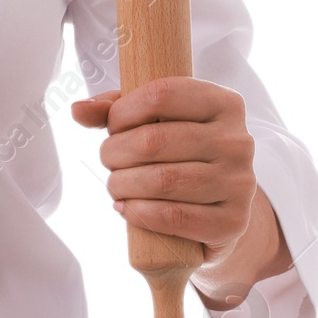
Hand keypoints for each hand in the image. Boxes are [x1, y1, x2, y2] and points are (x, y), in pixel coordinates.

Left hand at [71, 77, 258, 272]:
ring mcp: (240, 183)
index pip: (161, 95)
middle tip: (108, 160)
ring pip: (163, 180)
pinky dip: (140, 213)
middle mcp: (238, 141)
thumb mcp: (152, 120)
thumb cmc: (180, 152)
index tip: (113, 126)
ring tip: (115, 185)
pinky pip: (175, 216)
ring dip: (123, 184)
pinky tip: (127, 208)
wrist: (219, 206)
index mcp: (223, 103)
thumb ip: (112, 109)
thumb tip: (77, 109)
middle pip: (155, 140)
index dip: (123, 111)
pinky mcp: (233, 222)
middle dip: (115, 152)